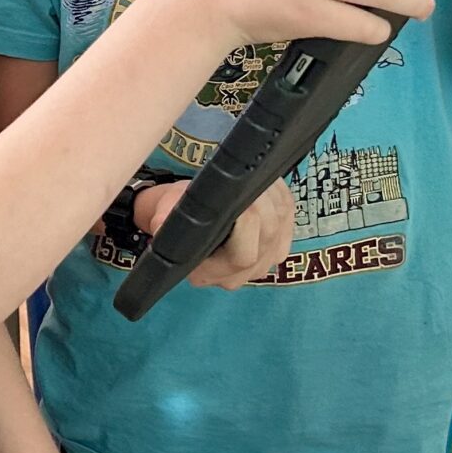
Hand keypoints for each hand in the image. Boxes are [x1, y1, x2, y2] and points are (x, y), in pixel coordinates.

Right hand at [135, 176, 292, 289]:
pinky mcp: (277, 246)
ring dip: (273, 198)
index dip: (247, 225)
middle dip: (262, 205)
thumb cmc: (173, 215)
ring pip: (281, 228)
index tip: (238, 198)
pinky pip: (289, 221)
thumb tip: (162, 223)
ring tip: (254, 178)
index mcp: (209, 272)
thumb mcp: (162, 215)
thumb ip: (163, 221)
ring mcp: (261, 263)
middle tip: (247, 181)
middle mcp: (238, 275)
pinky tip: (267, 185)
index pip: (243, 257)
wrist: (183, 219)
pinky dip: (281, 198)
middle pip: (267, 240)